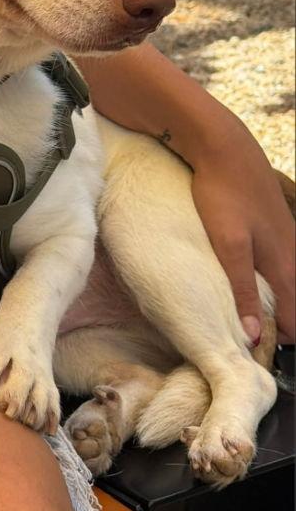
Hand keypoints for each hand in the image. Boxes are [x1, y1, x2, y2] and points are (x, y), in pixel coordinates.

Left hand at [191, 127, 294, 344]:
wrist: (224, 148)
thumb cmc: (223, 195)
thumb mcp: (229, 246)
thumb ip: (243, 290)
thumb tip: (254, 336)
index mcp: (285, 266)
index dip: (282, 344)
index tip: (262, 362)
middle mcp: (292, 256)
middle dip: (281, 327)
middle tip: (257, 347)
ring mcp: (286, 239)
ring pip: (289, 285)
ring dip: (277, 305)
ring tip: (255, 323)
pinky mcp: (273, 227)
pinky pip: (280, 266)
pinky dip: (272, 283)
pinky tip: (254, 286)